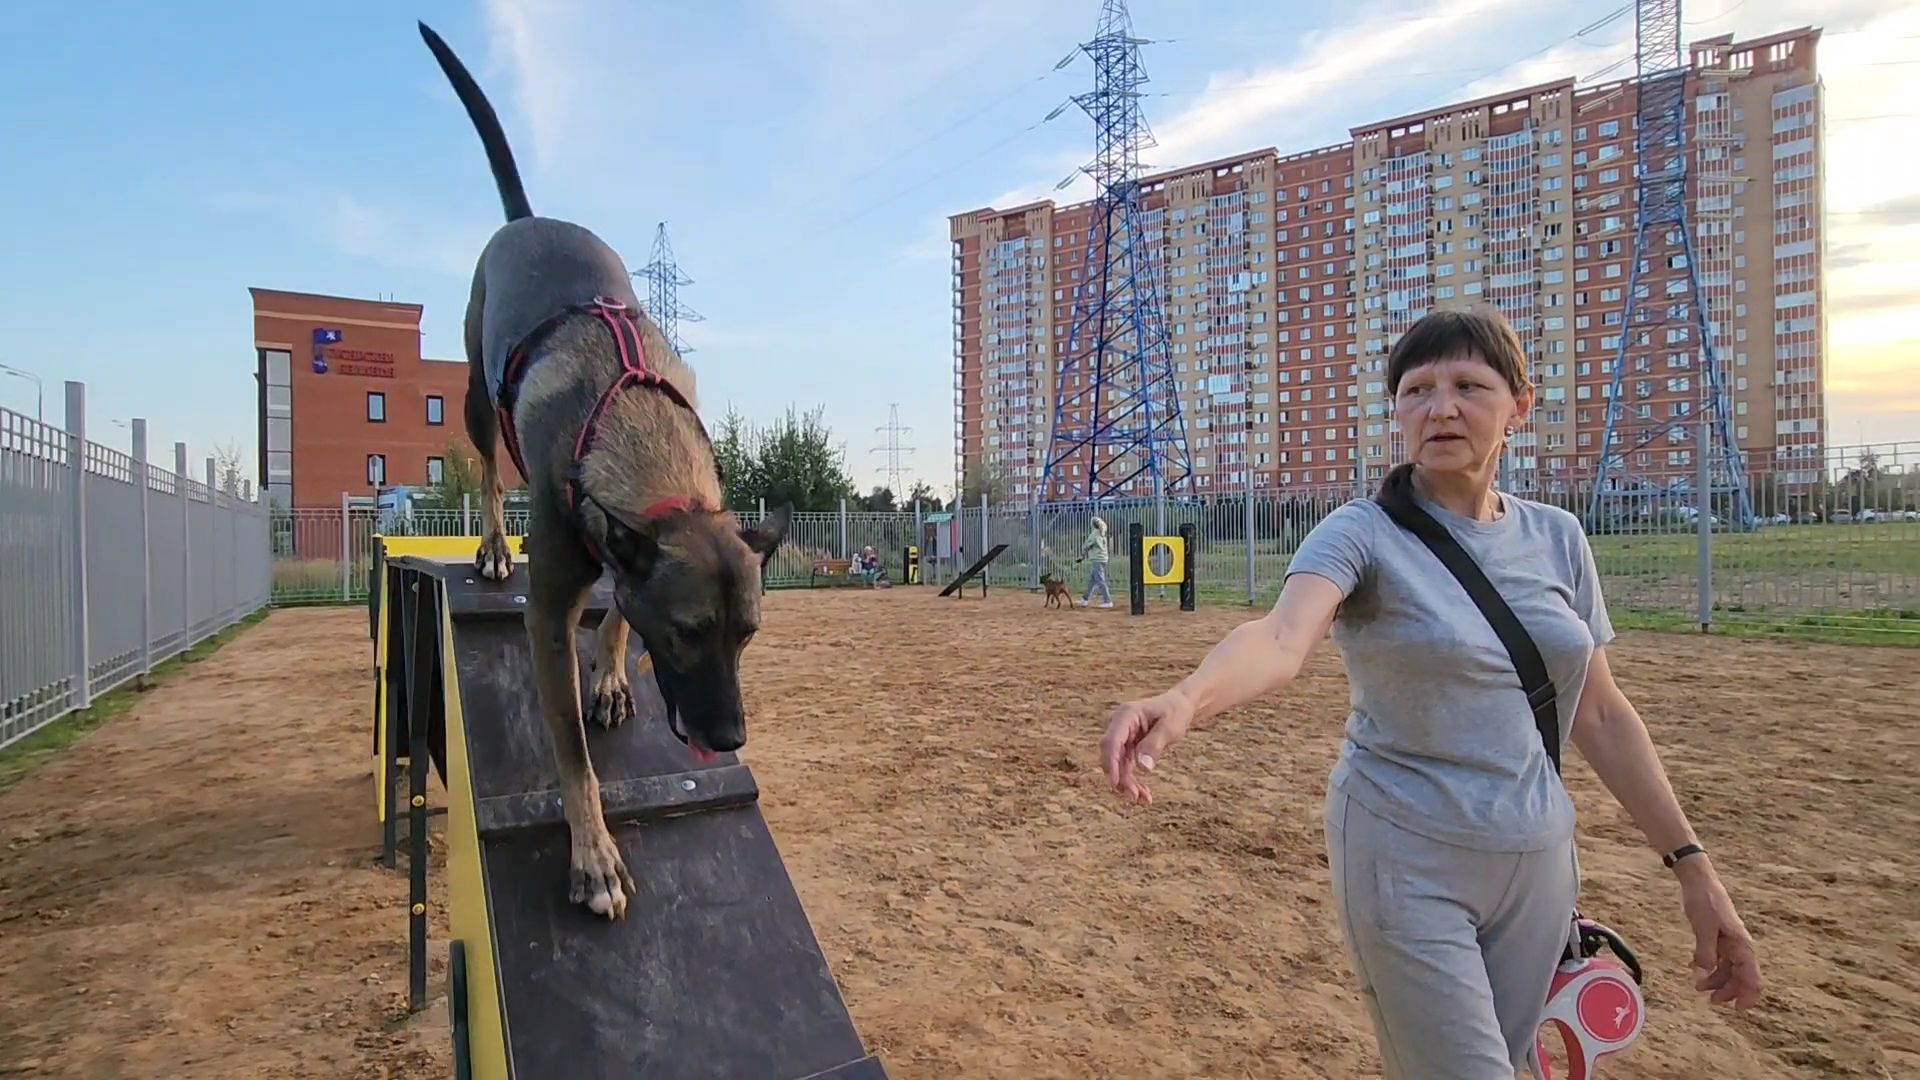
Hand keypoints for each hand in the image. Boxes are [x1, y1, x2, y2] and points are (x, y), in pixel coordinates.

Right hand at [1099, 689, 1194, 804]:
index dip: (1111, 764)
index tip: (1114, 784)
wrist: (1178, 706)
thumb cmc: (1175, 713)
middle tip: (1135, 797)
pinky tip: (1145, 796)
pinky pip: (1124, 767)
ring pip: (1116, 765)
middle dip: (1121, 778)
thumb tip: (1142, 768)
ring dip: (1127, 784)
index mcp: (1125, 715)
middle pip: (1111, 756)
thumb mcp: (1170, 727)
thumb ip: (1155, 745)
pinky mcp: (1125, 747)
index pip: (1112, 741)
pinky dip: (1133, 781)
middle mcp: (1117, 725)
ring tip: (1144, 799)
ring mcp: (1120, 737)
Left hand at [1677, 858, 1762, 1009]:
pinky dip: (1709, 966)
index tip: (1737, 1010)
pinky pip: (1719, 958)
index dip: (1748, 997)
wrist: (1698, 880)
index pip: (1752, 979)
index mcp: (1742, 946)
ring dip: (1716, 980)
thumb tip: (1704, 976)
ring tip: (1698, 985)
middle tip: (1709, 1000)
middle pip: (1740, 977)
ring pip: (1728, 969)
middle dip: (1728, 992)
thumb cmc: (1703, 902)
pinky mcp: (1719, 937)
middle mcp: (1740, 946)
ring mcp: (1730, 942)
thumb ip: (1705, 953)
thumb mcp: (1703, 929)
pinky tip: (1695, 967)